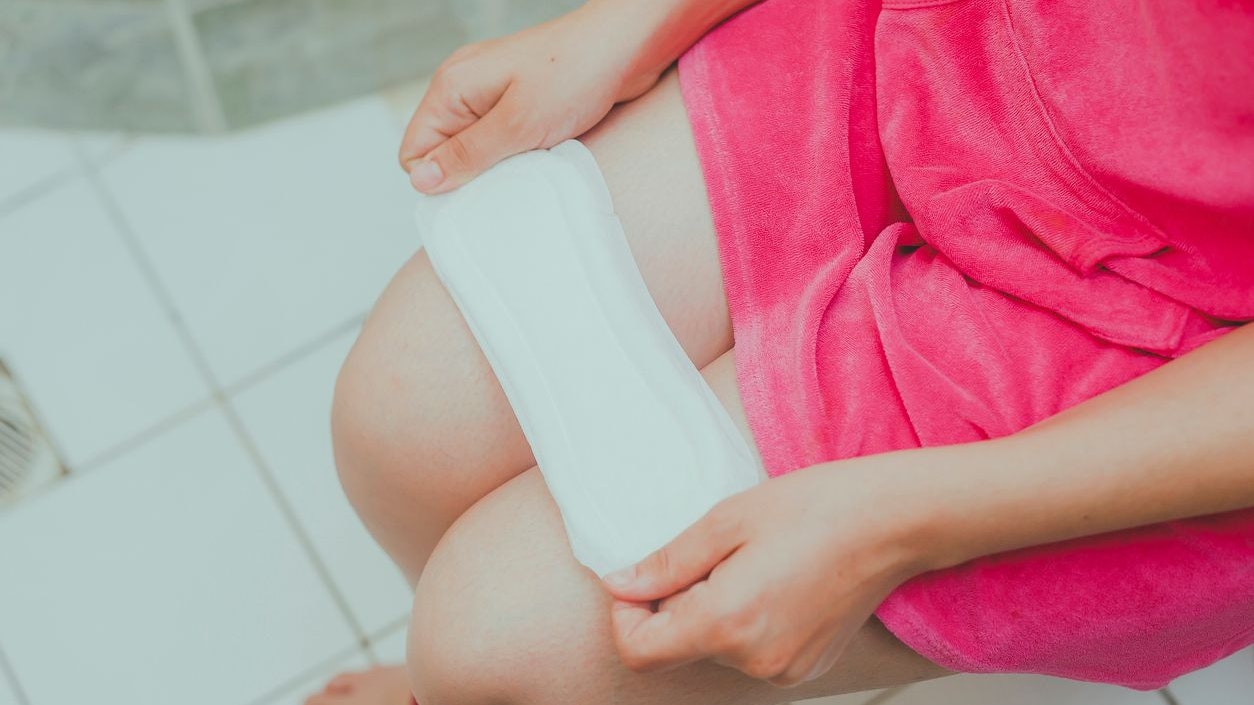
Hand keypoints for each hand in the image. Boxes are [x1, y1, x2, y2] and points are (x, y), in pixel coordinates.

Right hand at [398, 3, 664, 193]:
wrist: (627, 46)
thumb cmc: (575, 74)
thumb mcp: (518, 124)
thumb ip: (468, 154)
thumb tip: (421, 182)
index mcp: (452, 86)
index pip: (415, 151)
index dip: (441, 177)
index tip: (479, 186)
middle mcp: (464, 88)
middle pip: (443, 152)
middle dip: (471, 173)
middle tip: (510, 174)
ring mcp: (491, 95)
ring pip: (474, 150)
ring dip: (498, 166)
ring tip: (530, 161)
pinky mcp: (517, 103)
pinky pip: (501, 142)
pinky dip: (517, 155)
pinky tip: (540, 154)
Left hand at [602, 450, 947, 685]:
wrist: (894, 521)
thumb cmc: (818, 507)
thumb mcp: (728, 519)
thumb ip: (667, 561)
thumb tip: (620, 584)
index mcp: (727, 622)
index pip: (640, 652)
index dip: (626, 615)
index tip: (640, 578)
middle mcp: (754, 660)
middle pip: (677, 647)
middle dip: (676, 604)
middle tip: (714, 554)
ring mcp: (783, 670)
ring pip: (713, 648)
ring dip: (712, 610)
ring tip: (753, 563)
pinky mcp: (804, 667)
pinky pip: (748, 651)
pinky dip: (744, 621)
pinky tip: (774, 581)